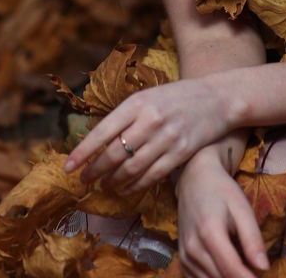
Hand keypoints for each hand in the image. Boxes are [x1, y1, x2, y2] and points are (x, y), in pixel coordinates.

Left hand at [62, 77, 231, 194]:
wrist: (216, 97)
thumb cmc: (177, 96)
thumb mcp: (149, 96)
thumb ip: (126, 115)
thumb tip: (99, 139)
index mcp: (138, 102)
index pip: (103, 131)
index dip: (83, 151)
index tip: (68, 167)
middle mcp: (150, 120)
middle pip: (115, 153)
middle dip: (95, 170)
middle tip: (85, 180)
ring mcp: (166, 137)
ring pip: (132, 167)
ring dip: (114, 181)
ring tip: (104, 186)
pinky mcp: (180, 153)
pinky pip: (152, 175)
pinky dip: (135, 186)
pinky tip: (126, 189)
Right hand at [177, 148, 269, 277]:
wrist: (194, 180)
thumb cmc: (221, 191)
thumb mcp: (242, 207)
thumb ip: (252, 238)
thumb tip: (263, 267)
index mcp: (209, 231)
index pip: (231, 270)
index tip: (263, 276)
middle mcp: (192, 248)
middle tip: (255, 269)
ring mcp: (185, 257)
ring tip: (242, 265)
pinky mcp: (182, 262)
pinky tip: (226, 267)